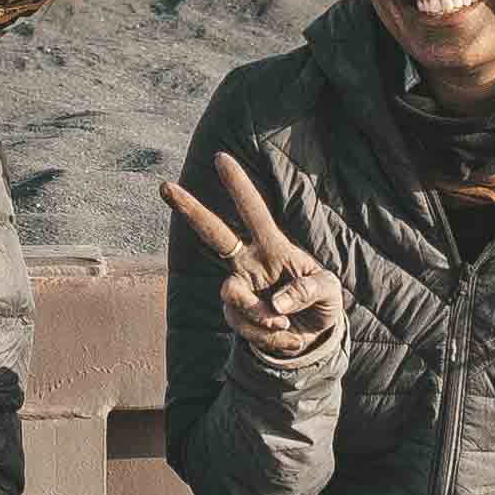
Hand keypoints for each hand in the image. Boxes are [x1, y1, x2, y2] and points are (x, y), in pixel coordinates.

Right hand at [167, 154, 344, 364]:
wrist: (312, 336)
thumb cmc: (322, 300)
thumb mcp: (330, 292)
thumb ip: (308, 290)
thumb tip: (277, 304)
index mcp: (274, 247)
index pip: (254, 212)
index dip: (238, 186)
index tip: (220, 158)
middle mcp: (250, 262)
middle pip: (215, 233)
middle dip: (190, 209)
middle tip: (165, 186)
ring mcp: (240, 289)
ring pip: (231, 294)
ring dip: (260, 316)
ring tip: (287, 324)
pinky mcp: (236, 316)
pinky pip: (242, 326)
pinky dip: (268, 336)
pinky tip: (286, 335)